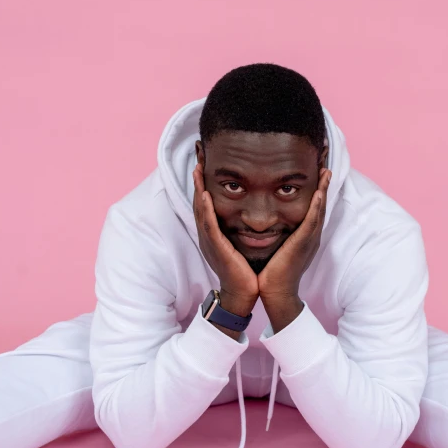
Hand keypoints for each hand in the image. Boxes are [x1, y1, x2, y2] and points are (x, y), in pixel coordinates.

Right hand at [193, 163, 258, 314]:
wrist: (244, 294)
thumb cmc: (245, 270)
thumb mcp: (241, 242)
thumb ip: (241, 226)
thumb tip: (251, 210)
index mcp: (214, 231)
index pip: (207, 199)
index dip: (204, 179)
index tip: (205, 158)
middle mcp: (208, 234)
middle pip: (199, 199)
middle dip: (197, 176)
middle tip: (197, 154)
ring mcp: (210, 241)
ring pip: (201, 209)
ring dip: (197, 187)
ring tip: (197, 166)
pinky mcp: (216, 249)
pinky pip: (209, 226)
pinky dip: (205, 209)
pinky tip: (204, 194)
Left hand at [258, 168, 330, 303]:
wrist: (274, 293)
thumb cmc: (272, 272)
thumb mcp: (276, 247)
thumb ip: (276, 234)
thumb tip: (268, 222)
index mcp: (304, 236)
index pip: (313, 209)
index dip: (317, 191)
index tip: (317, 173)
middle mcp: (310, 236)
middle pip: (320, 206)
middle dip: (324, 185)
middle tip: (326, 165)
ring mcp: (309, 240)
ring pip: (319, 210)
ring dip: (324, 190)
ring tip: (326, 172)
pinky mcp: (303, 245)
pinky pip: (312, 222)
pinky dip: (316, 207)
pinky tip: (319, 193)